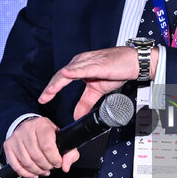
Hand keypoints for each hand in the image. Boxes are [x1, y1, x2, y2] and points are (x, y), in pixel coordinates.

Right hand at [3, 117, 79, 177]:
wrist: (31, 126)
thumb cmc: (47, 135)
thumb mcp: (62, 140)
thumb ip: (70, 154)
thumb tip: (65, 167)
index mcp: (42, 125)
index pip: (47, 147)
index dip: (54, 159)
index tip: (57, 163)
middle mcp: (27, 129)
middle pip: (37, 156)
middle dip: (46, 166)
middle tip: (50, 167)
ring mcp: (16, 137)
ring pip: (26, 162)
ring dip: (37, 170)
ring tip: (43, 170)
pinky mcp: (8, 145)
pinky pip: (15, 165)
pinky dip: (25, 173)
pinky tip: (33, 173)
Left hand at [38, 46, 157, 117]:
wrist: (133, 63)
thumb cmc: (117, 71)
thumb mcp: (97, 90)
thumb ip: (85, 102)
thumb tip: (76, 115)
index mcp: (79, 67)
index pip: (61, 78)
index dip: (51, 89)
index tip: (44, 99)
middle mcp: (81, 62)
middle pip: (61, 75)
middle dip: (50, 88)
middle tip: (43, 98)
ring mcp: (88, 62)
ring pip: (68, 72)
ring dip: (57, 82)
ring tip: (49, 92)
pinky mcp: (97, 64)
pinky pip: (83, 68)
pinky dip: (73, 72)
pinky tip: (65, 75)